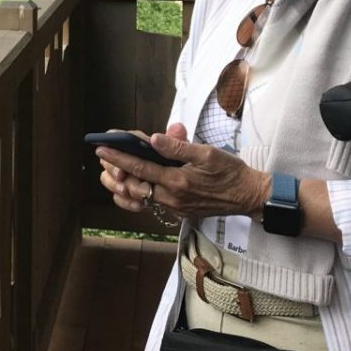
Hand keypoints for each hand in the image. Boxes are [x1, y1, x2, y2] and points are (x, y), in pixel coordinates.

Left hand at [96, 124, 270, 221]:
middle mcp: (172, 198)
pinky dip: (141, 193)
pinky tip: (136, 183)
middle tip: (105, 157)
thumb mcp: (207, 153)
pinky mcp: (180, 211)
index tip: (101, 148)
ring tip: (116, 169)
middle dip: (117, 171)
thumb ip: (178, 147)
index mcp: (177, 181)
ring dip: (127, 182)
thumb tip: (153, 139)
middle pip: (135, 185)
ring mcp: (175, 207)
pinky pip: (153, 203)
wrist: (249, 196)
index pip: (140, 167)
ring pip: (142, 196)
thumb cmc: (230, 171)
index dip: (118, 157)